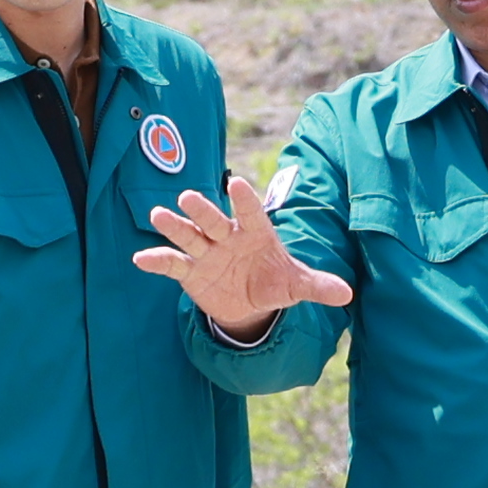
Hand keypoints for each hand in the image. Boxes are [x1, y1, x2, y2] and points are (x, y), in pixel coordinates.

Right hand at [136, 182, 348, 338]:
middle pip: (214, 220)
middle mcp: (228, 236)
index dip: (244, 200)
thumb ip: (317, 286)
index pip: (251, 213)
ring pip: (189, 236)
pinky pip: (172, 264)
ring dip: (175, 226)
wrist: (250, 302)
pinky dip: (157, 260)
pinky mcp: (190, 271)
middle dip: (203, 210)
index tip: (236, 185)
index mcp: (256, 232)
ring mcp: (207, 252)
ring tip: (158, 215)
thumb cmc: (274, 281)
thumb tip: (346, 293)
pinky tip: (141, 258)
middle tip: (189, 197)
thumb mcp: (295, 284)